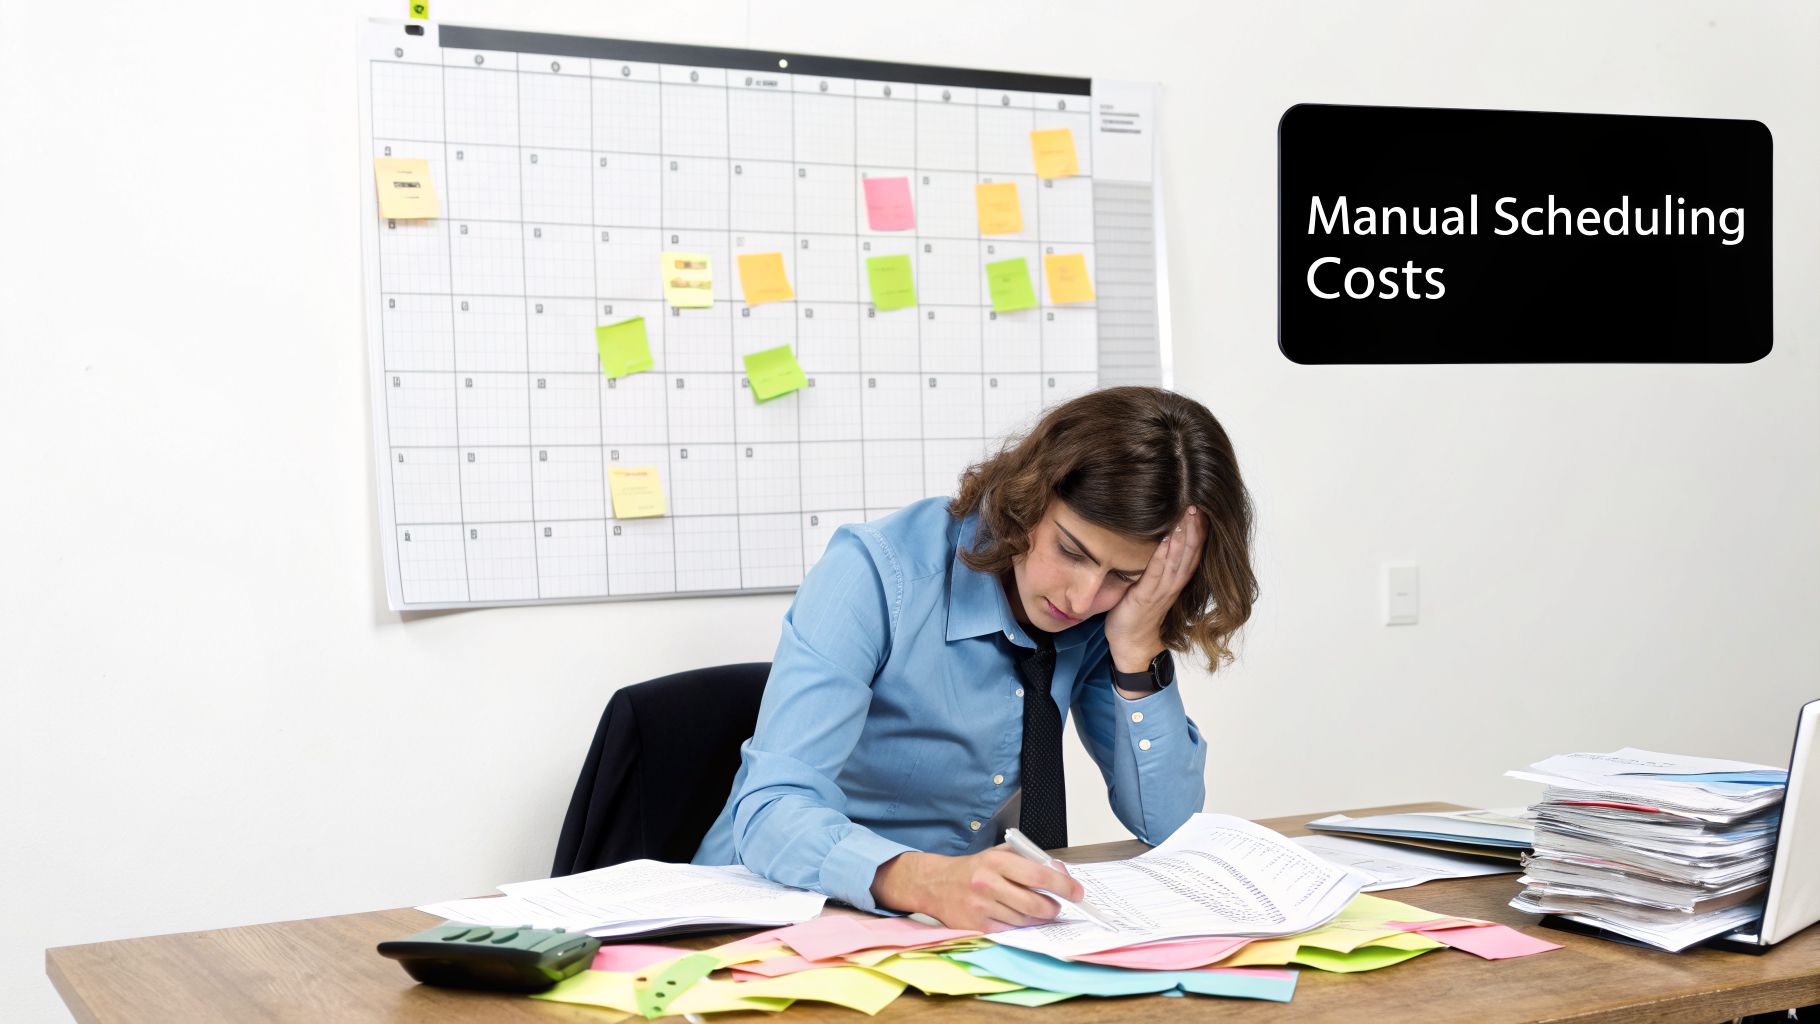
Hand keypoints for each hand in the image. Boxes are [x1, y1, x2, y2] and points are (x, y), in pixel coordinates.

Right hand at [869, 846, 1083, 931]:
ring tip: (1038, 909)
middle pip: (1035, 903)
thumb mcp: (1000, 854)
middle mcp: (988, 883)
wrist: (936, 883)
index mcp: (997, 861)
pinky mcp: (977, 925)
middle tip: (1058, 906)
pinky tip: (1018, 916)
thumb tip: (1061, 873)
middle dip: (1053, 907)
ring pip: (1025, 919)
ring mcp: (982, 907)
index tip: (1076, 892)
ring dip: (1038, 917)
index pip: (1039, 875)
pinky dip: (1020, 924)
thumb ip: (1030, 861)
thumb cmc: (974, 868)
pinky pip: (1010, 929)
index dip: (1063, 885)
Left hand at [1103, 508, 1205, 671]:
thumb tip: (1156, 536)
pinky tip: (1166, 539)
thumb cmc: (1138, 612)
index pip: (1193, 552)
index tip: (1202, 509)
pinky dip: (1162, 556)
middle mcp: (1174, 584)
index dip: (1199, 531)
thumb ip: (1158, 565)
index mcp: (1176, 580)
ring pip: (1177, 560)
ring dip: (1183, 537)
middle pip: (1190, 553)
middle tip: (1197, 504)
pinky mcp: (1146, 597)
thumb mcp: (1151, 585)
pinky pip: (1157, 573)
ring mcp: (1162, 591)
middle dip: (1195, 528)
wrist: (1131, 643)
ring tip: (1187, 515)